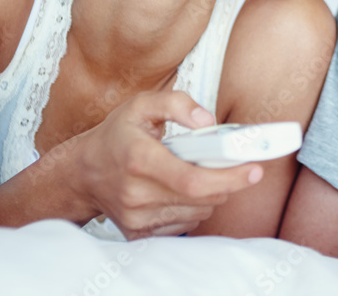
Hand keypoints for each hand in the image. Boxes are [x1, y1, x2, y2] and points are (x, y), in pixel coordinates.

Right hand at [66, 89, 263, 238]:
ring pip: (198, 212)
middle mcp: (136, 193)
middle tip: (241, 167)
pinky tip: (183, 190)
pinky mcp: (139, 233)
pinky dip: (195, 207)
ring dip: (211, 194)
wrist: (82, 173)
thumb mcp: (142, 104)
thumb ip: (177, 103)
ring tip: (199, 172)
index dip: (229, 177)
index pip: (193, 179)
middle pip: (201, 199)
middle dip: (228, 182)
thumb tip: (208, 121)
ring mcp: (137, 218)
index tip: (254, 169)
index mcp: (139, 159)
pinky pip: (185, 225)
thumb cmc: (117, 135)